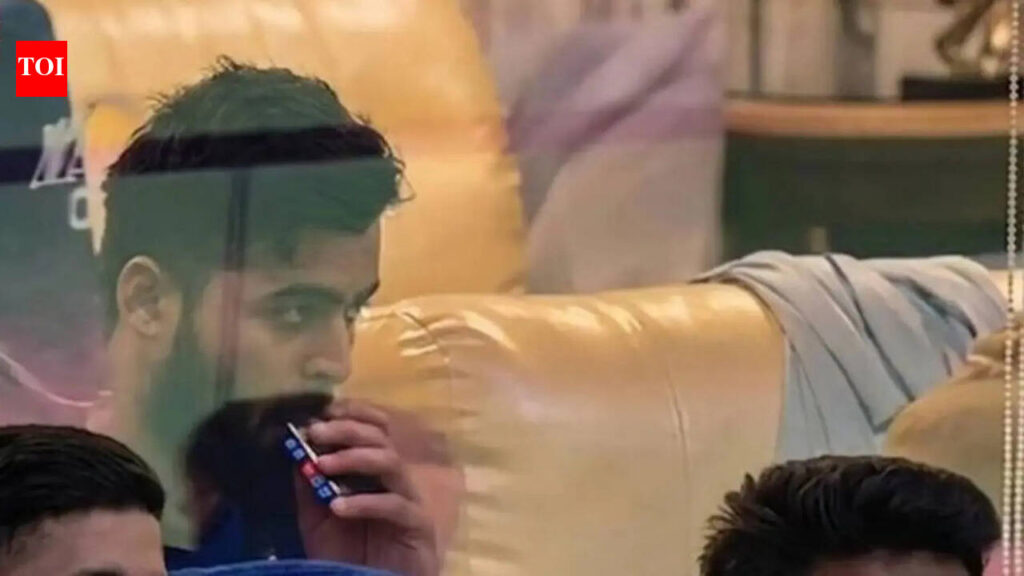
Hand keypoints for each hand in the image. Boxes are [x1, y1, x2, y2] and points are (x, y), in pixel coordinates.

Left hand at [294, 400, 439, 575]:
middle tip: (316, 432)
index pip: (376, 428)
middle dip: (347, 430)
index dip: (355, 413)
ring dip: (354, 458)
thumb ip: (309, 486)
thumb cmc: (346, 555)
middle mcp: (396, 479)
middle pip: (381, 438)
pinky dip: (364, 502)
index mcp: (376, 472)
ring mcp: (410, 500)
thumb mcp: (316, 518)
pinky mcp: (418, 524)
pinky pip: (394, 505)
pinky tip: (338, 506)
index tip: (325, 410)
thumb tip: (296, 448)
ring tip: (322, 465)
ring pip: (390, 462)